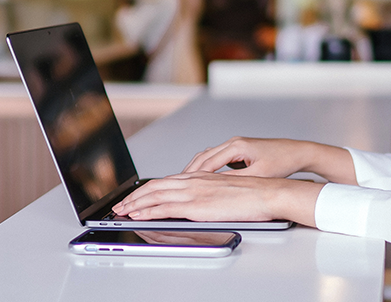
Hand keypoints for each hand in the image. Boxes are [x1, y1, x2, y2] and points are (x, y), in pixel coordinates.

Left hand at [112, 171, 321, 226]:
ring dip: (134, 204)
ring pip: (154, 195)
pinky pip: (164, 207)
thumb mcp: (227, 189)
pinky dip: (146, 211)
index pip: (166, 180)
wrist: (270, 193)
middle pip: (155, 186)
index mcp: (201, 176)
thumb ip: (210, 192)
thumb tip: (201, 202)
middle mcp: (194, 180)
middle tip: (120, 204)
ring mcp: (194, 191)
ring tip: (121, 210)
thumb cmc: (256, 193)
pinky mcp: (197, 205)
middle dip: (134, 196)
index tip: (135, 196)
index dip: (147, 188)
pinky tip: (136, 215)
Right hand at [183, 137, 355, 183]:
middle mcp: (233, 143)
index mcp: (237, 146)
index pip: (207, 163)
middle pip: (202, 158)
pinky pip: (216, 158)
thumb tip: (216, 189)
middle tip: (174, 187)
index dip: (192, 177)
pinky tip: (202, 179)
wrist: (298, 152)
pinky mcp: (239, 150)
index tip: (180, 188)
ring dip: (195, 170)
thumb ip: (236, 181)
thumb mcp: (258, 176)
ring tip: (183, 185)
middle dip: (187, 173)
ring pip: (207, 157)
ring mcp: (235, 145)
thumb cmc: (282, 162)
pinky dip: (206, 168)